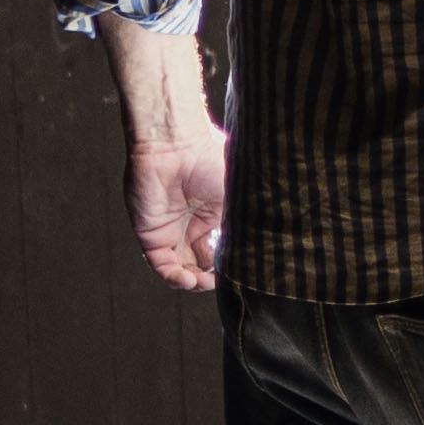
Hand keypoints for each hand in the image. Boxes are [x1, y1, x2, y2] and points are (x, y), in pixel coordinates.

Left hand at [104, 22, 229, 291]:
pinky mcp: (151, 234)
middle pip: (202, 262)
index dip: (231, 263)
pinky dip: (175, 278)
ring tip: (205, 281)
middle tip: (224, 278)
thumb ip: (252, 218)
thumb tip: (271, 243)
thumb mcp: (241, 192)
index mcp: (215, 214)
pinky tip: (189, 279)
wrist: (176, 142)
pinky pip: (162, 265)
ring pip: (182, 269)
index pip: (222, 248)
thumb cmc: (210, 158)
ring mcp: (171, 230)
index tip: (243, 270)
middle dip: (213, 276)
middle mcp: (192, 224)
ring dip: (194, 281)